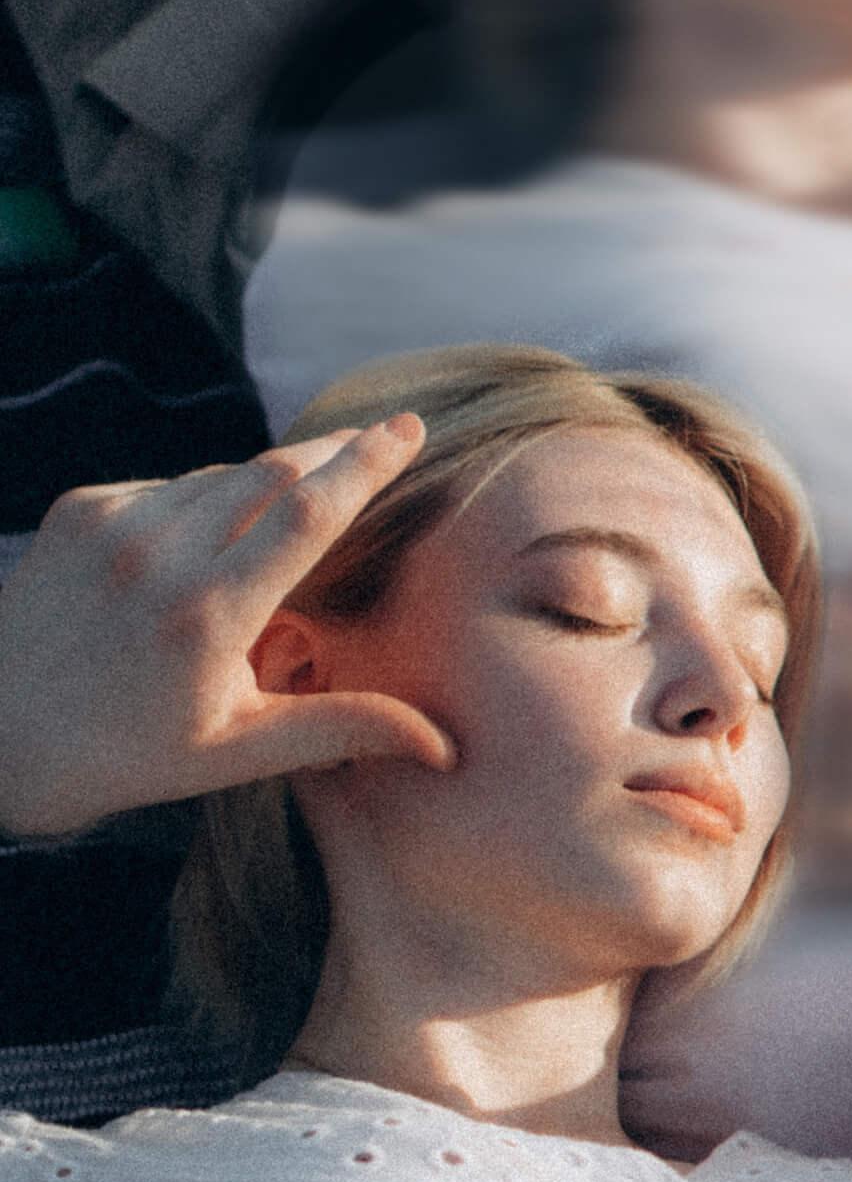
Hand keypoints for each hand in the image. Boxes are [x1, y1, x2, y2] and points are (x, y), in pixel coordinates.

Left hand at [0, 422, 452, 837]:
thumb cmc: (124, 755)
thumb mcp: (236, 752)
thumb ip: (340, 729)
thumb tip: (440, 745)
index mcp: (208, 616)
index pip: (306, 514)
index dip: (365, 464)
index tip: (408, 427)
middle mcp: (159, 556)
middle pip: (272, 471)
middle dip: (333, 451)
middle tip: (381, 437)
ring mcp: (113, 524)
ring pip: (222, 474)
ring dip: (269, 480)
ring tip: (295, 507)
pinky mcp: (81, 508)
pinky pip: (170, 485)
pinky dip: (205, 500)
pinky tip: (204, 544)